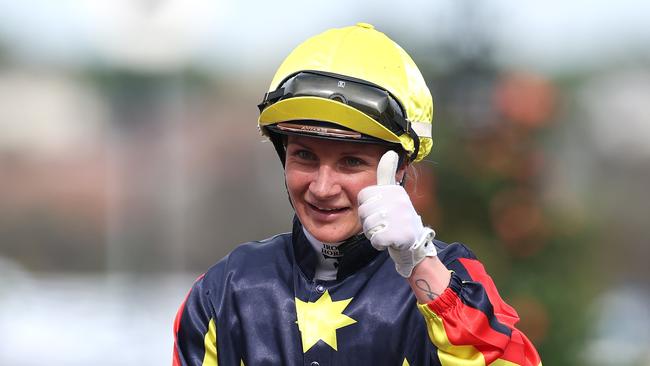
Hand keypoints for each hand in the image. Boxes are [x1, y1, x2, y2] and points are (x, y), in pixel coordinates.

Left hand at [358, 151, 435, 276]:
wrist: (414, 243)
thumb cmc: (398, 217)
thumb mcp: (393, 193)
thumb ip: (387, 174)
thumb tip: (390, 152)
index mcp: (394, 189)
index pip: (363, 195)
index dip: (366, 206)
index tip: (379, 209)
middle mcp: (399, 200)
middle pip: (363, 212)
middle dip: (369, 222)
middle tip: (384, 224)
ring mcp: (401, 217)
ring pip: (368, 226)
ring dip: (374, 233)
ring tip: (387, 231)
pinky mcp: (400, 235)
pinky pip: (375, 240)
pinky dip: (379, 243)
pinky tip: (390, 241)